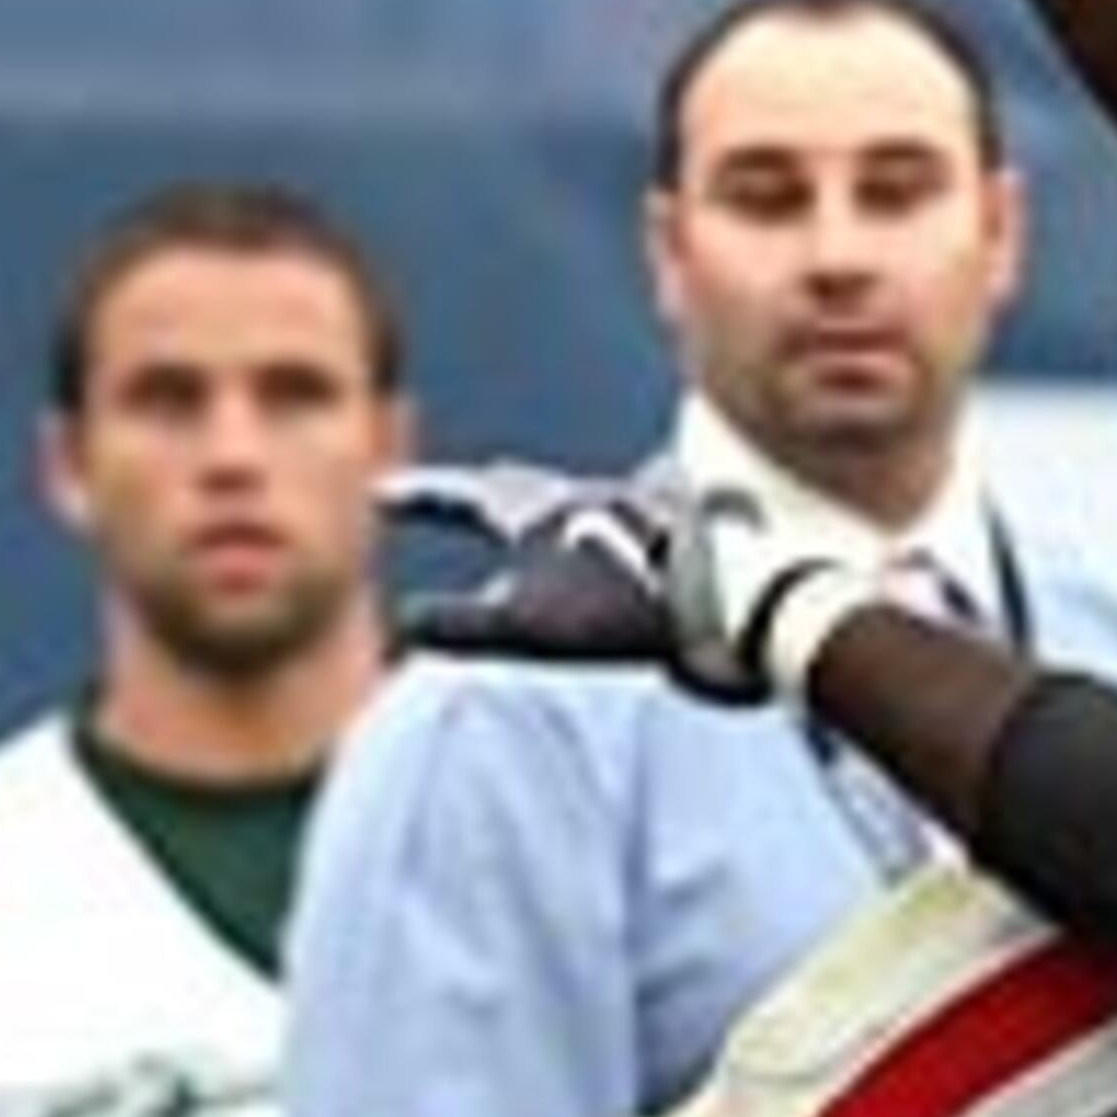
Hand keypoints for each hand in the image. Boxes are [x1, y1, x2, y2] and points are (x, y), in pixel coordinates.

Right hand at [384, 464, 855, 705]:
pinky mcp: (681, 540)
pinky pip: (630, 525)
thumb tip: (406, 623)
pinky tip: (625, 547)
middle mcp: (591, 499)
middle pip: (525, 489)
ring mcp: (639, 514)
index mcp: (547, 513)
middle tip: (462, 496)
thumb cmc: (631, 613)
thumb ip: (465, 624)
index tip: (381, 493)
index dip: (424, 498)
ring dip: (551, 511)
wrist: (735, 603)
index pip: (467, 497)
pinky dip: (609, 535)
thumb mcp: (533, 627)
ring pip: (581, 502)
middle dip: (485, 495)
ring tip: (540, 522)